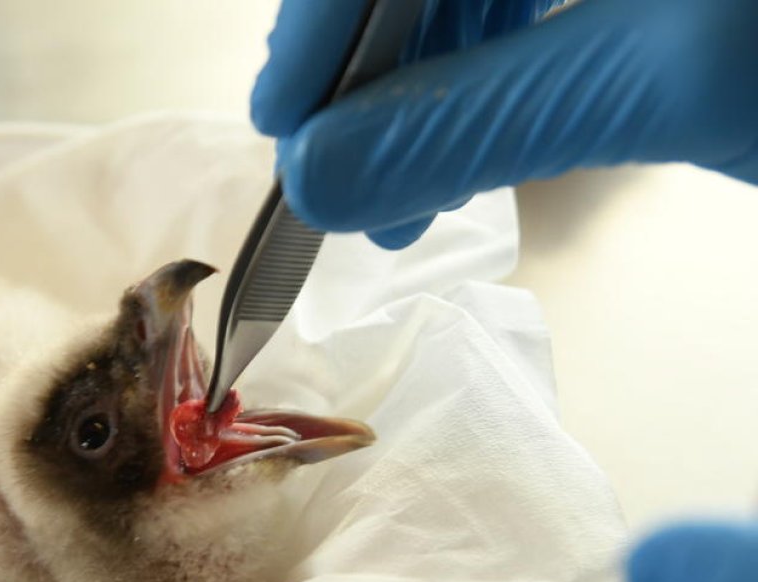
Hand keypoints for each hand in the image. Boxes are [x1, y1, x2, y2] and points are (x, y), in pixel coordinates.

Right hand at [251, 0, 757, 248]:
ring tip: (411, 196)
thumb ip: (480, 118)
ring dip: (419, 89)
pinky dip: (481, 79)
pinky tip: (474, 147)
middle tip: (347, 180)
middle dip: (366, 71)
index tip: (281, 118)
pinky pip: (514, 7)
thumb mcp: (668, 80)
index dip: (318, 20)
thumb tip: (315, 178)